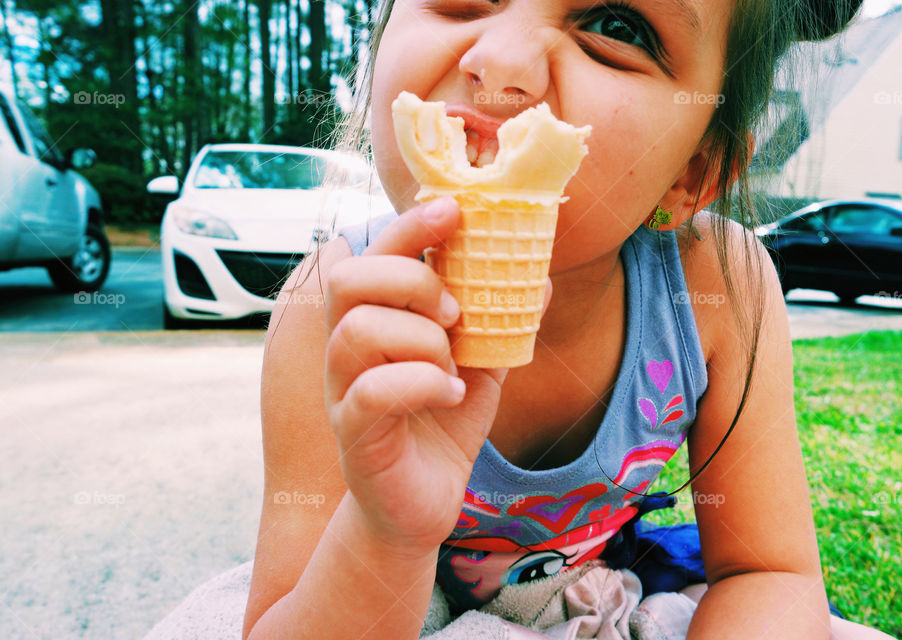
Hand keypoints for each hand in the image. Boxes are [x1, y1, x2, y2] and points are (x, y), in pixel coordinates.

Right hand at [323, 197, 550, 556]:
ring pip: (356, 332)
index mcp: (376, 318)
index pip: (375, 254)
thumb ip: (501, 321)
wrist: (423, 500)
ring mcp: (343, 389)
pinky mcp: (352, 432)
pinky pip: (373, 392)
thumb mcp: (482, 364)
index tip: (456, 211)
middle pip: (349, 281)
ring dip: (421, 340)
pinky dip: (423, 385)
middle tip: (456, 313)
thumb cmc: (445, 423)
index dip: (410, 226)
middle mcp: (347, 348)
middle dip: (412, 282)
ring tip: (453, 364)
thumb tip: (541, 275)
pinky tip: (452, 395)